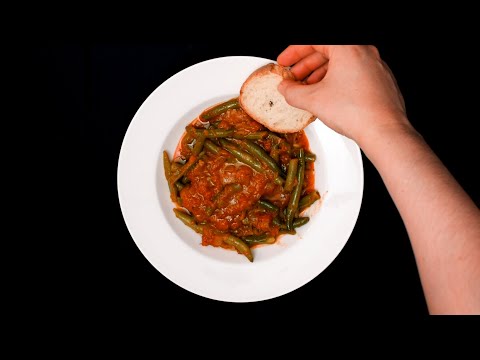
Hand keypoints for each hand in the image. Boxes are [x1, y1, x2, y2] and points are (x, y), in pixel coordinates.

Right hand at [277, 45, 410, 144]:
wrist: (383, 131)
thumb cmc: (357, 112)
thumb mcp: (314, 100)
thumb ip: (293, 92)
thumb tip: (285, 89)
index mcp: (348, 48)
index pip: (314, 42)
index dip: (294, 52)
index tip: (285, 62)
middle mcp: (364, 52)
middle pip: (328, 51)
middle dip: (306, 65)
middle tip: (293, 78)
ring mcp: (375, 66)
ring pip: (341, 63)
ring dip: (320, 74)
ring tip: (308, 89)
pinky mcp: (381, 81)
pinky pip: (354, 74)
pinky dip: (337, 81)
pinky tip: (328, 97)